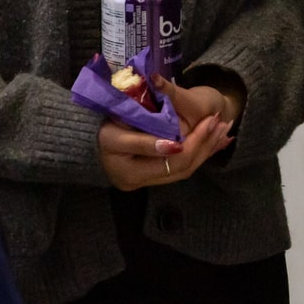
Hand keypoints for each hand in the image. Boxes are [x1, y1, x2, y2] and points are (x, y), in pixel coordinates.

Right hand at [96, 77, 236, 189]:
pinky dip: (198, 152)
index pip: (174, 161)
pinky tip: (212, 141)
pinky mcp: (150, 173)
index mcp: (132, 174)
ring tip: (223, 132)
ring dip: (206, 150)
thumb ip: (144, 142)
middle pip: (184, 168)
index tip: (210, 121)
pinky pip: (180, 166)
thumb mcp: (116, 135)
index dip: (195, 142)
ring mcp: (146, 179)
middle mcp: (142, 182)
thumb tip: (174, 145)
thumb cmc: (96, 131)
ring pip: (185, 168)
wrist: (80, 138)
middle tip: (222, 124)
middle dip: (205, 145)